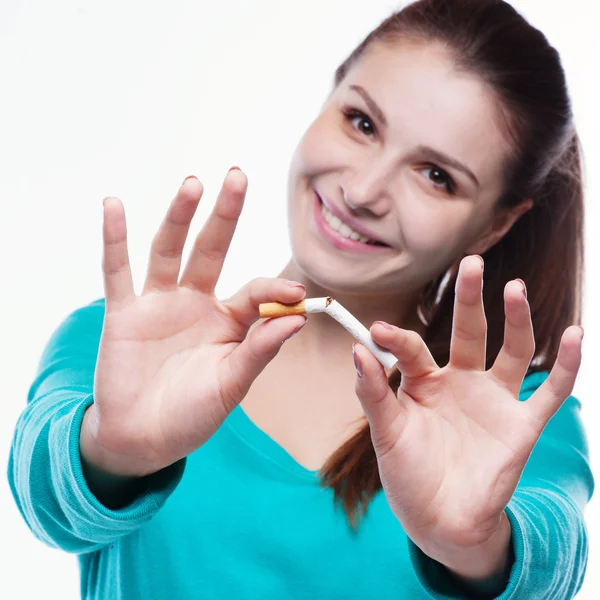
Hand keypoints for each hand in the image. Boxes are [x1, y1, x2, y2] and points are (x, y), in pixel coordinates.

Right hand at [82, 170, 306, 478]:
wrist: (144, 438)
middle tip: (238, 177)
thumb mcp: (233, 383)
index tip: (296, 295)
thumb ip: (260, 350)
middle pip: (211, 250)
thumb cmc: (193, 413)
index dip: (274, 292)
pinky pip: (117, 271)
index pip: (254, 293)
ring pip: (169, 251)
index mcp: (228, 321)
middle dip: (224, 215)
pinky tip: (114, 206)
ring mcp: (158, 304)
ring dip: (178, 217)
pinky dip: (114, 240)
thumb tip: (298, 318)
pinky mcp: (124, 313)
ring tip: (193, 184)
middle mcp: (195, 303)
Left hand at [352, 255, 582, 580]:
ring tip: (512, 288)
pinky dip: (567, 365)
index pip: (414, 349)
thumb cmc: (409, 474)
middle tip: (470, 263)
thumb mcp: (386, 433)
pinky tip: (574, 334)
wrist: (440, 521)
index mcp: (425, 383)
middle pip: (469, 332)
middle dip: (470, 299)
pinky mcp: (521, 425)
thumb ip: (374, 393)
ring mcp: (493, 401)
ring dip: (516, 320)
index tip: (379, 330)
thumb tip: (356, 349)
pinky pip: (551, 392)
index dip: (398, 339)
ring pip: (513, 351)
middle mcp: (461, 383)